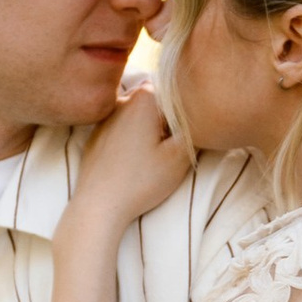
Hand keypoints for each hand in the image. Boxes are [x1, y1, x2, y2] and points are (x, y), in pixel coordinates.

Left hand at [68, 84, 191, 244]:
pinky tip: (131, 162)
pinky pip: (121, 129)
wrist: (99, 205)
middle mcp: (123, 100)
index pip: (178, 96)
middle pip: (158, 103)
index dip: (185, 119)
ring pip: (139, 115)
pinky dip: (130, 140)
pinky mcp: (96, 134)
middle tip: (163, 151)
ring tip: (147, 158)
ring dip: (148, 130)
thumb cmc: (141, 181)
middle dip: (165, 122)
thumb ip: (197, 129)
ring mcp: (106, 116)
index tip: (178, 142)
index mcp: (145, 97)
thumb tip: (204, 116)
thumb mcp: (180, 156)